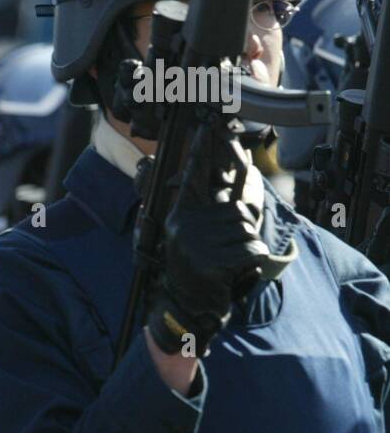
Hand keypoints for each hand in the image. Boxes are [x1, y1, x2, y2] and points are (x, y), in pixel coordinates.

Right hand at [146, 125, 269, 356]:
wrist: (188, 305)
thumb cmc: (197, 267)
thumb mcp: (196, 234)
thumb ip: (211, 207)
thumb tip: (239, 173)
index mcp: (179, 215)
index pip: (193, 178)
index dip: (202, 152)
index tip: (206, 127)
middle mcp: (184, 225)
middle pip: (236, 209)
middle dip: (241, 230)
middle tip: (223, 250)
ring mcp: (197, 244)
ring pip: (247, 230)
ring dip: (247, 247)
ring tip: (226, 262)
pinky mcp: (213, 262)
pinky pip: (252, 249)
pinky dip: (252, 261)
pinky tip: (233, 272)